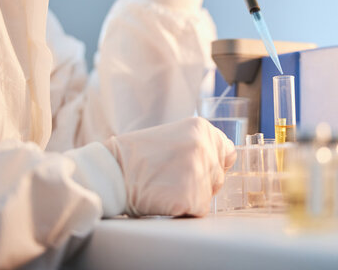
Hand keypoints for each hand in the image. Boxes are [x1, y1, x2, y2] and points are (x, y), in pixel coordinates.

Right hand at [105, 118, 235, 216]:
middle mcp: (204, 147)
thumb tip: (226, 160)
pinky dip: (183, 210)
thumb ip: (201, 145)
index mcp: (202, 128)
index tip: (193, 168)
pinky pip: (198, 210)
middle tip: (170, 177)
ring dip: (190, 197)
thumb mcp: (175, 136)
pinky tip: (164, 197)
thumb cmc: (137, 155)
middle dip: (200, 183)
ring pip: (209, 195)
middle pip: (218, 177)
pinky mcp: (190, 197)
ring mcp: (198, 172)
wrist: (110, 171)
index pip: (227, 153)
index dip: (212, 164)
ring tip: (165, 186)